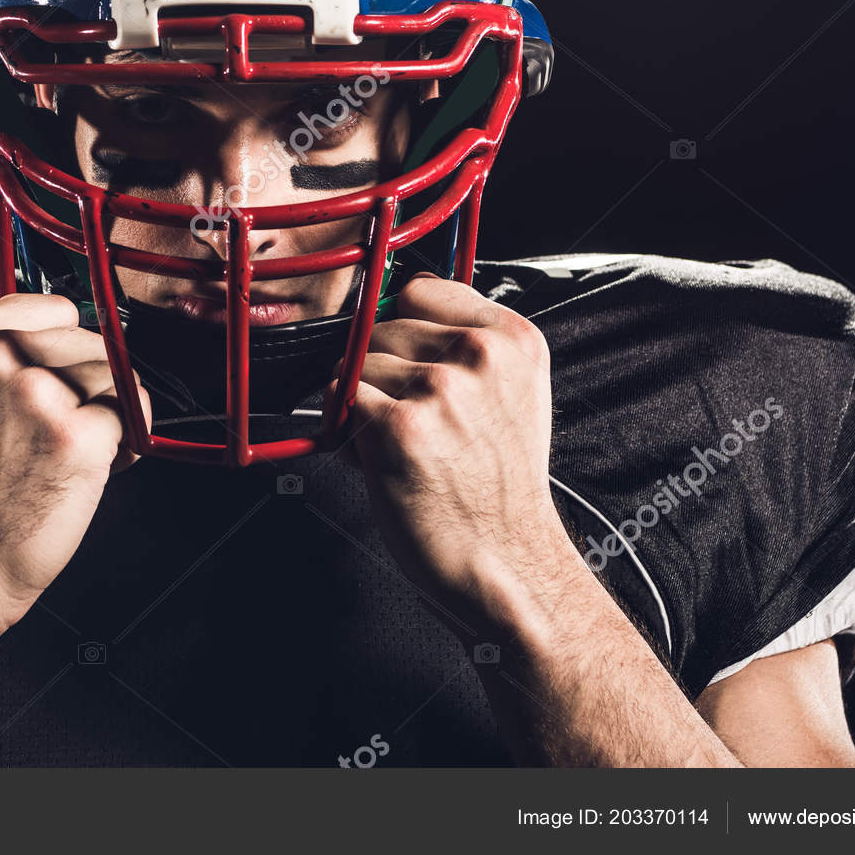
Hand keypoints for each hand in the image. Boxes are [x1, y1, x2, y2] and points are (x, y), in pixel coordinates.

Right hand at [0, 293, 150, 642]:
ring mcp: (35, 392)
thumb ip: (7, 355)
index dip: (67, 353)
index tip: (49, 390)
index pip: (56, 308)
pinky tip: (82, 475)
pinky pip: (132, 417)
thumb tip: (87, 330)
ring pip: (114, 377)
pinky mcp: (75, 433)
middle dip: (90, 389)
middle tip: (50, 440)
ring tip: (61, 458)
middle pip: (91, 342)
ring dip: (108, 417)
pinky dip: (123, 449)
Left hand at [326, 273, 565, 627]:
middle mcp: (481, 355)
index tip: (407, 362)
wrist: (509, 563)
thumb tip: (389, 312)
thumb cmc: (499, 489)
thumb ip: (466, 348)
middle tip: (411, 422)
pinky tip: (379, 458)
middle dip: (381, 372)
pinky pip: (340, 400)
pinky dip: (345, 428)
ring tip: (402, 446)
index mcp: (514, 340)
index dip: (402, 328)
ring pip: (358, 363)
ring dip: (363, 403)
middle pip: (384, 327)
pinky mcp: (399, 426)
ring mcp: (441, 388)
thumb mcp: (511, 397)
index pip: (422, 291)